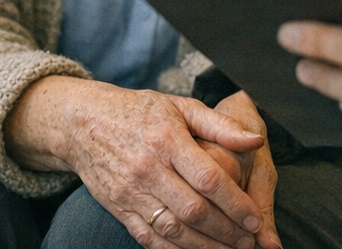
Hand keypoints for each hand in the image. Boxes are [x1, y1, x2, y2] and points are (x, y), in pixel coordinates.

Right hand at [6, 77, 265, 248]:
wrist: (83, 123)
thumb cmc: (141, 111)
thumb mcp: (182, 106)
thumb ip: (221, 125)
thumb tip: (257, 140)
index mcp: (168, 140)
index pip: (209, 179)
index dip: (236, 203)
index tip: (256, 219)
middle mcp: (148, 169)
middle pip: (193, 211)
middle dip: (226, 231)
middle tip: (250, 241)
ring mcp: (130, 192)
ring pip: (172, 229)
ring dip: (204, 246)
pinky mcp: (118, 209)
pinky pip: (147, 238)